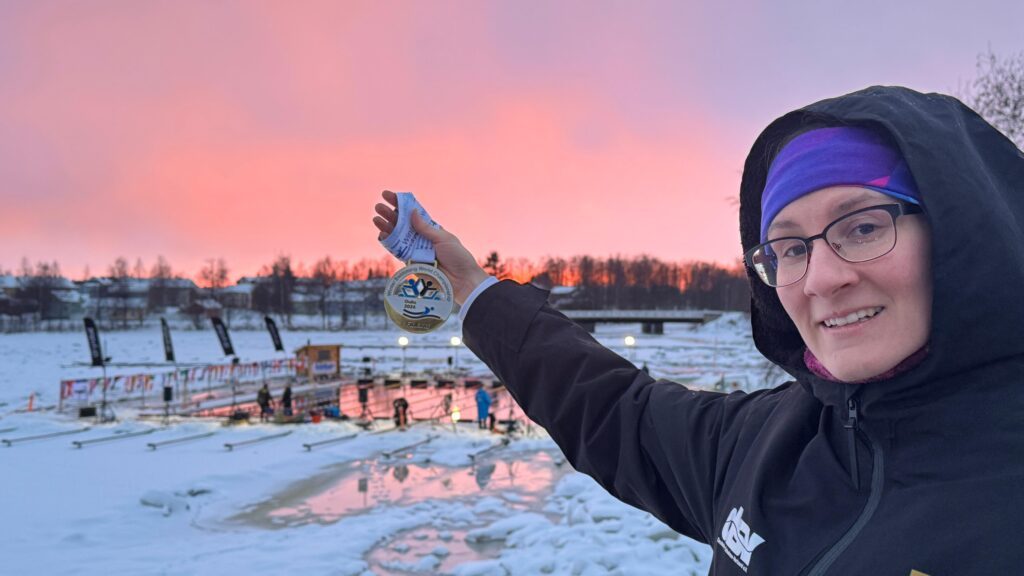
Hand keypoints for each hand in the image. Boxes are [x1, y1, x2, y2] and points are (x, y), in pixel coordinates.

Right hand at [373, 190, 488, 304]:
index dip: (401, 204)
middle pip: (402, 224)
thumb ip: (425, 228)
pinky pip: (397, 252)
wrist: (462, 280)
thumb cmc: (457, 257)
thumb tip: (412, 212)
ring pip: (397, 237)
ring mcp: (415, 250)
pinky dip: (389, 243)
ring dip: (386, 227)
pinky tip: (382, 234)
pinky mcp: (411, 263)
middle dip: (389, 215)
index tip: (388, 195)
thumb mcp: (443, 238)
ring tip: (376, 219)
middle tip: (379, 207)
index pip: (413, 214)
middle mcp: (421, 238)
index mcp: (430, 229)